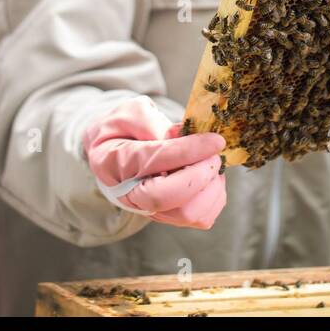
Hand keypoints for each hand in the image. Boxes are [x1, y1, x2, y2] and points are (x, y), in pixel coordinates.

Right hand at [82, 96, 226, 229]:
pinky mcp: (168, 216)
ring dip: (210, 187)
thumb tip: (180, 135)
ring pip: (187, 214)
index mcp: (116, 162)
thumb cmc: (122, 130)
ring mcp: (150, 209)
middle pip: (168, 199)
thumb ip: (151, 122)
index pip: (155, 162)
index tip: (216, 141)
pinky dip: (214, 197)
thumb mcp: (129, 112)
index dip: (189, 151)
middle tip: (214, 154)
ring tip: (211, 163)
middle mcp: (130, 194)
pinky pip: (200, 218)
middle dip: (200, 175)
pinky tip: (210, 176)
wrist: (113, 153)